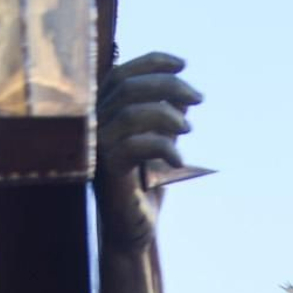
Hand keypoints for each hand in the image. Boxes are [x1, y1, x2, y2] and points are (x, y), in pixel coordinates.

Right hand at [96, 52, 201, 250]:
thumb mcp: (161, 144)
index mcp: (103, 113)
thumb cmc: (145, 187)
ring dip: (167, 115)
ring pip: (130, 111)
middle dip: (167, 85)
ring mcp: (96, 146)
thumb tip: (184, 91)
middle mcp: (94, 124)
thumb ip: (167, 117)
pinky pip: (135, 144)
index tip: (183, 64)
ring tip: (188, 129)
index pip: (122, 74)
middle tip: (198, 98)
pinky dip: (163, 147)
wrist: (134, 230)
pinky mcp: (106, 169)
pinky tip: (179, 161)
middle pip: (127, 87)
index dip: (152, 62)